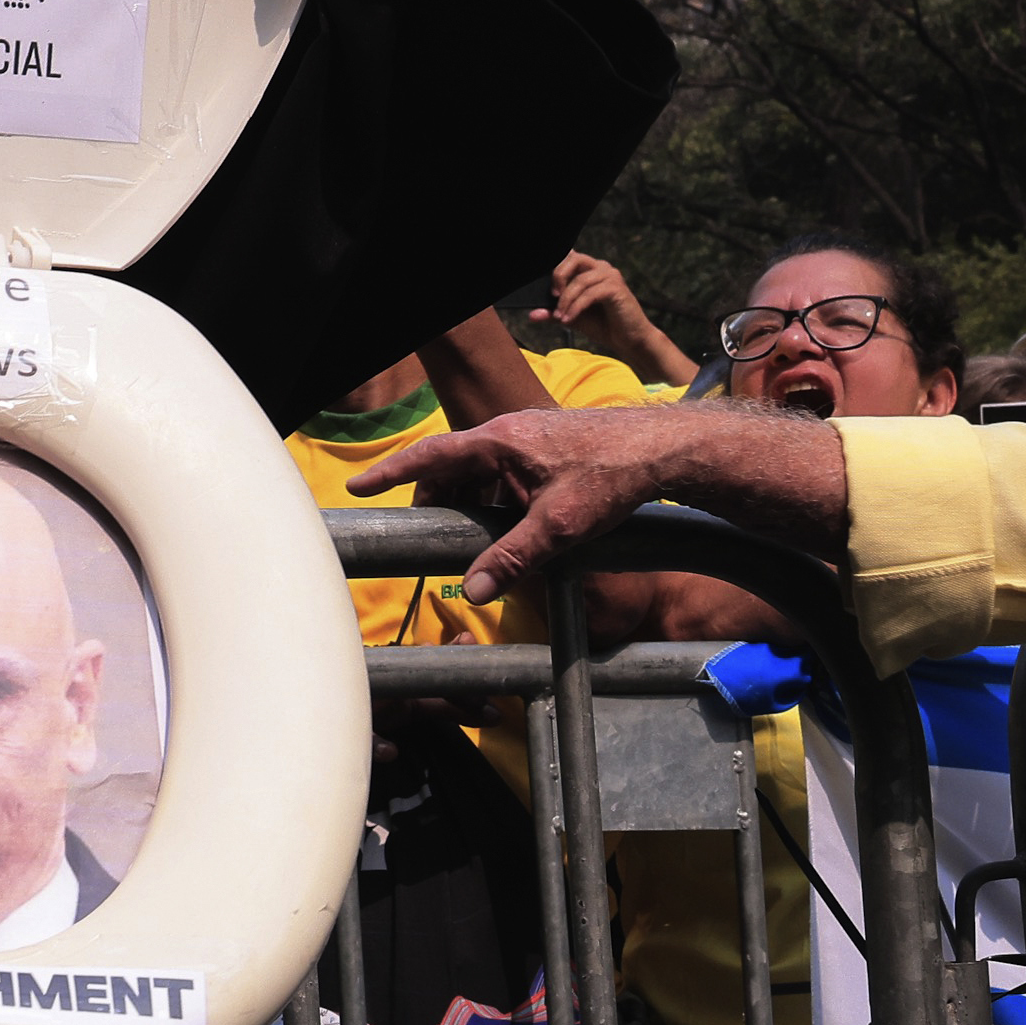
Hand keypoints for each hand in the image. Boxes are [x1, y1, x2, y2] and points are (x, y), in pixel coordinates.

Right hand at [353, 402, 847, 602]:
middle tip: (429, 532)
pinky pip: (505, 474)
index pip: (430, 456)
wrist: (667, 450)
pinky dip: (497, 499)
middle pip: (452, 468)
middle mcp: (508, 432)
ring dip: (471, 503)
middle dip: (436, 500)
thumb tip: (473, 592)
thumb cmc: (613, 476)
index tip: (358, 486)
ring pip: (480, 473)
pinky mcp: (548, 448)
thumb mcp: (558, 526)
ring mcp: (528, 438)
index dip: (390, 473)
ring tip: (475, 537)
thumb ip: (512, 558)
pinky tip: (513, 526)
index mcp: (500, 441)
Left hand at [533, 249, 697, 383]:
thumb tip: (532, 314)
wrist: (630, 340)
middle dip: (558, 276)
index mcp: (590, 270)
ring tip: (560, 317)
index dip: (556, 264)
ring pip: (580, 280)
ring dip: (566, 300)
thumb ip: (553, 313)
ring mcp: (611, 276)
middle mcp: (601, 268)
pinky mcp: (616, 289)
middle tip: (552, 296)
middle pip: (574, 258)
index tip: (547, 284)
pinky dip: (576, 307)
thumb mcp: (572, 318)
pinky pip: (590, 294)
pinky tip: (568, 319)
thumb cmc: (602, 325)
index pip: (569, 256)